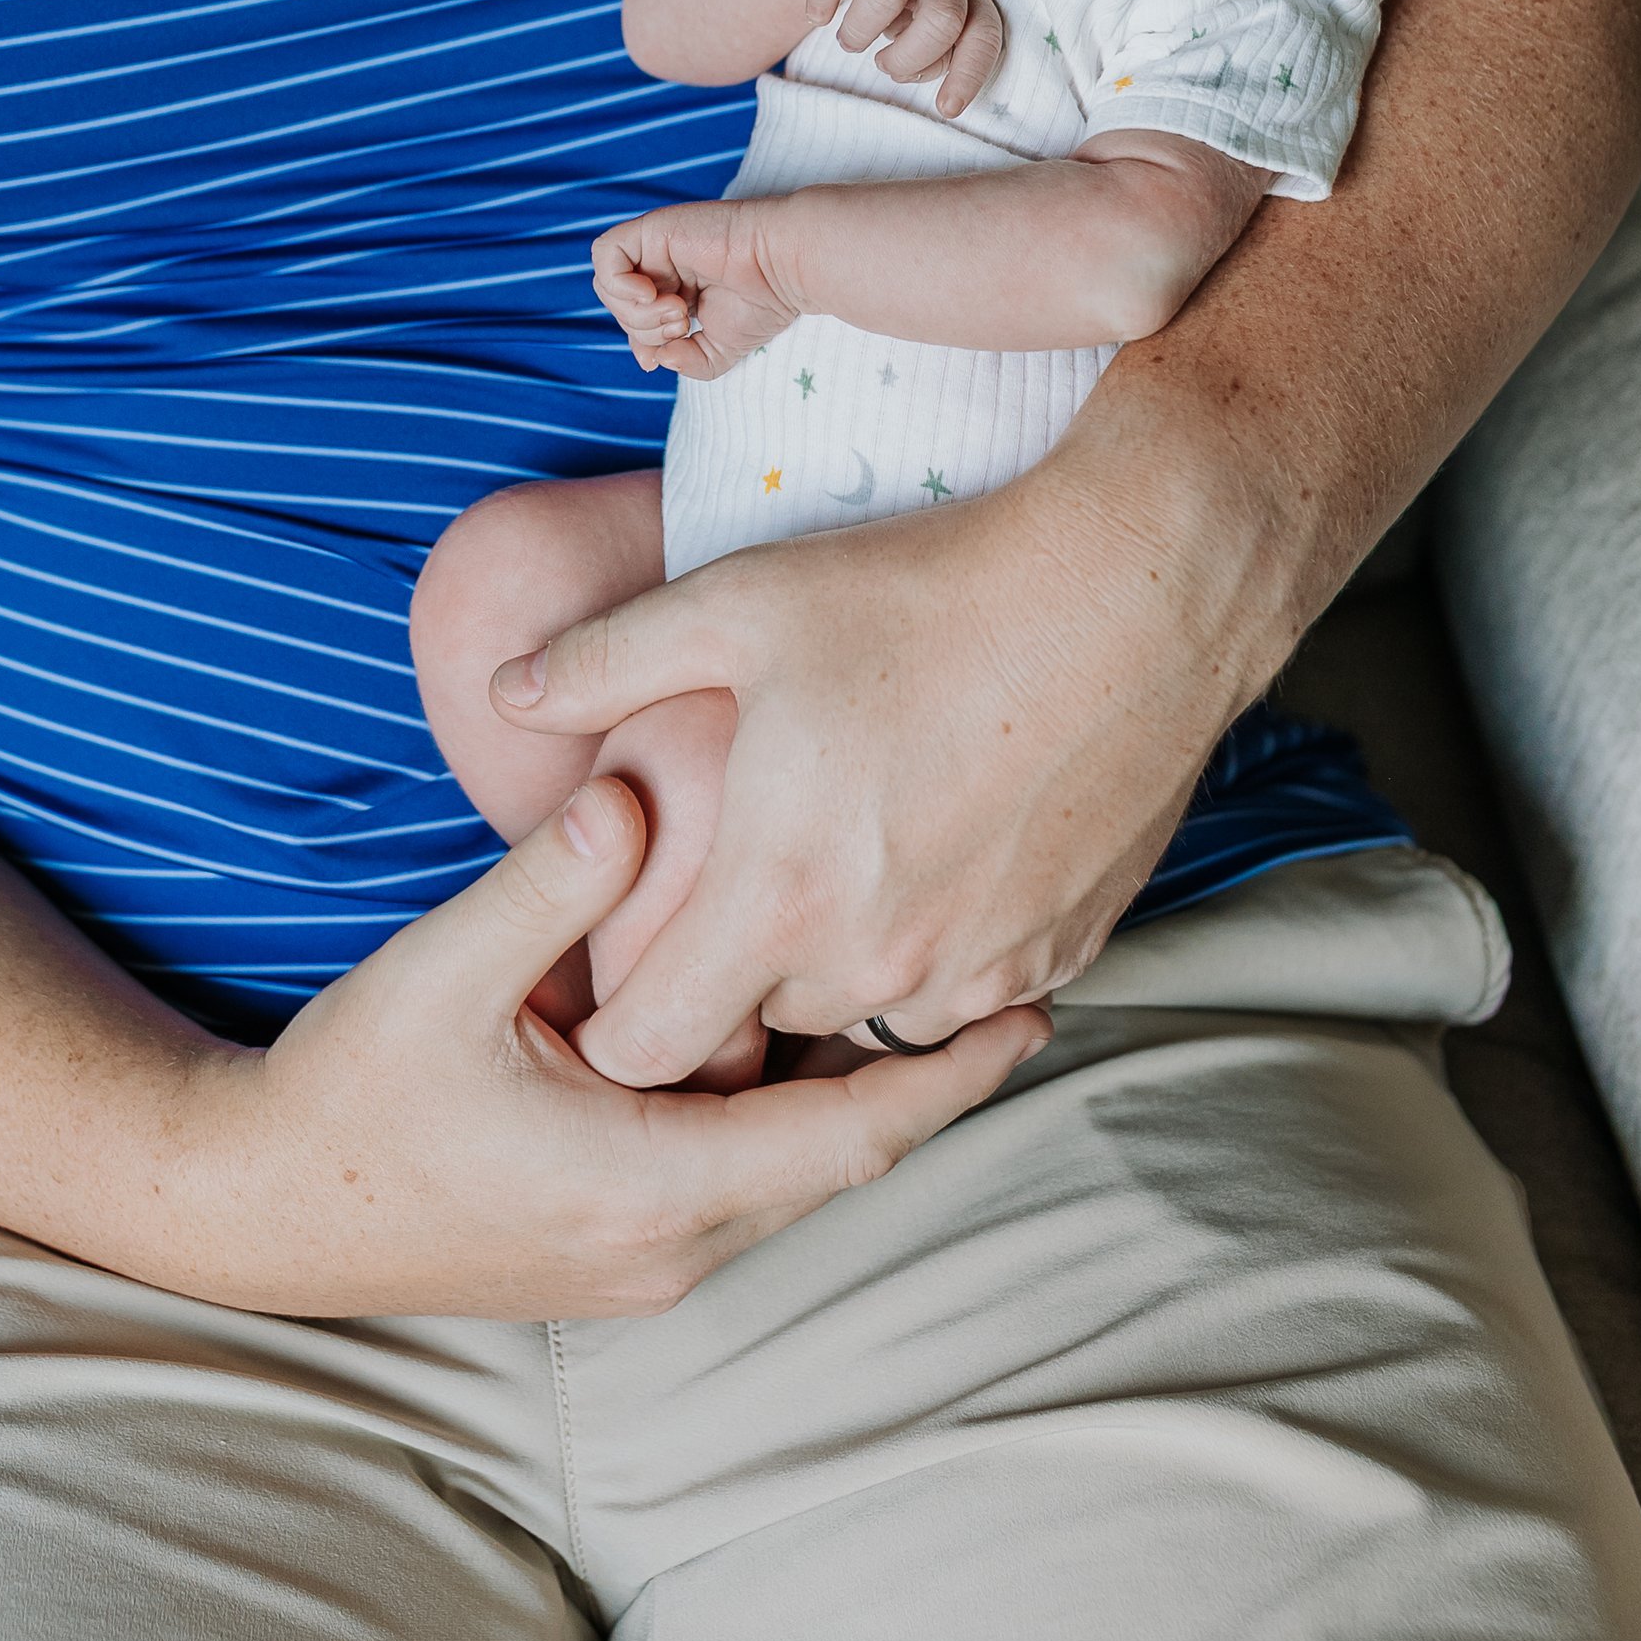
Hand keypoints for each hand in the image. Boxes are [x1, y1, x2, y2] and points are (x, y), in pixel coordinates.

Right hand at [181, 778, 1044, 1314]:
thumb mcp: (443, 971)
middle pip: (839, 1157)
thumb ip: (548, 882)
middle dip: (921, 1074)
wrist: (252, 1208)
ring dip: (849, 1091)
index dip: (950, 1074)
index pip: (849, 1135)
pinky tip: (787, 1031)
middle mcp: (667, 1244)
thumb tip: (634, 797)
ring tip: (917, 988)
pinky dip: (780, 1109)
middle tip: (1005, 975)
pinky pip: (735, 1176)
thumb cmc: (348, 1094)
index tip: (1034, 1010)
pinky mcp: (610, 1247)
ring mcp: (639, 1259)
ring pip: (788, 1169)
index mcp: (649, 1184)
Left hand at [484, 461, 1232, 1089]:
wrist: (1137, 593)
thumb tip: (504, 692)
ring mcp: (978, 967)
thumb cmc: (925, 591)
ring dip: (834, 962)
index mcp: (781, 895)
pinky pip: (959, 987)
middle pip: (755, 1029)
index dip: (614, 1018)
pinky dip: (932, 943)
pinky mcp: (1060, 950)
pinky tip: (931, 843)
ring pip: (861, 1012)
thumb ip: (602, 663)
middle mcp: (879, 963)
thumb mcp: (738, 603)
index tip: (617, 954)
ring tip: (835, 850)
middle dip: (728, 975)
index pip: (649, 1050)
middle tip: (731, 871)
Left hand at [593, 199, 800, 376]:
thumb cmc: (764, 301)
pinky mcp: (653, 229)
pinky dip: (620, 284)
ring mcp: (656, 247)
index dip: (641, 344)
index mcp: (677, 291)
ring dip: (637, 313)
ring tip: (677, 311)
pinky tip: (652, 294)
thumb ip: (685, 361)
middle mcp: (663, 268)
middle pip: (618, 308)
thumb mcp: (719, 350)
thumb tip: (654, 359)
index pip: (633, 321)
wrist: (783, 269)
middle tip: (682, 324)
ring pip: (608, 287)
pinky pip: (606, 255)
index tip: (667, 351)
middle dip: (643, 330)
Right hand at [810, 0, 1003, 113]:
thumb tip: (912, 71)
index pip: (984, 32)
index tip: (945, 109)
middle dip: (908, 56)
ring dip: (861, 30)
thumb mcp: (924, 13)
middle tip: (882, 64)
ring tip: (849, 40)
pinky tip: (817, 16)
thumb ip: (932, 46)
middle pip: (943, 15)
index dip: (969, 74)